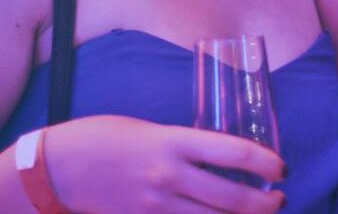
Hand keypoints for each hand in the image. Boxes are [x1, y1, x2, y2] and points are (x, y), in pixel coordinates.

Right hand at [46, 115, 284, 212]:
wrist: (56, 167)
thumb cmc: (103, 138)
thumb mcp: (150, 130)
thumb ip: (182, 145)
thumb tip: (218, 157)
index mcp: (171, 141)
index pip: (232, 151)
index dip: (264, 162)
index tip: (281, 167)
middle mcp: (167, 176)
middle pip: (231, 199)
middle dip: (264, 204)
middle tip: (278, 200)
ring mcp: (154, 206)